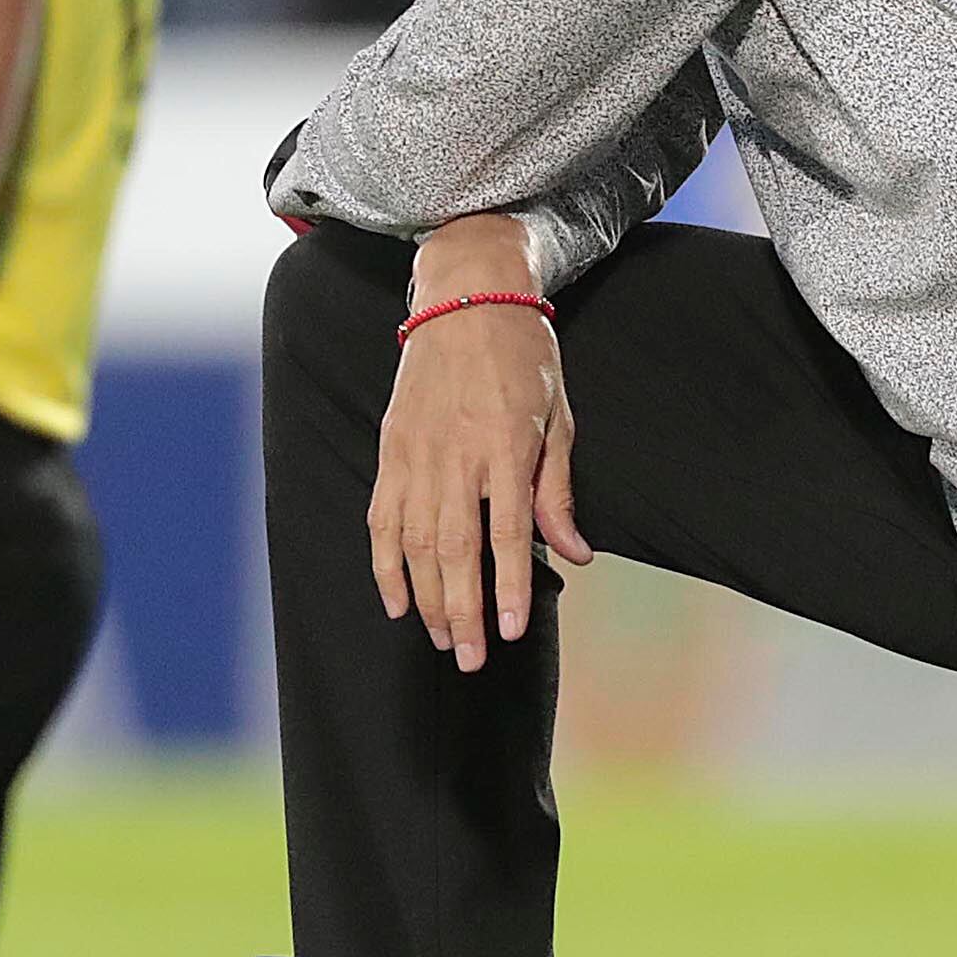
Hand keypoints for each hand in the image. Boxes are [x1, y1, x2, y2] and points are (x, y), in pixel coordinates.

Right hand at [370, 218, 594, 667]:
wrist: (467, 297)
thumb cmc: (525, 358)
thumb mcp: (559, 419)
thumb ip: (558, 492)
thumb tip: (575, 555)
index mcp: (504, 445)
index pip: (505, 533)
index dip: (505, 588)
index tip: (508, 632)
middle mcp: (455, 453)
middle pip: (455, 550)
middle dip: (460, 612)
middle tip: (470, 659)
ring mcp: (415, 452)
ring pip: (415, 543)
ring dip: (426, 599)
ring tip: (441, 641)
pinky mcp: (391, 449)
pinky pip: (381, 519)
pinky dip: (385, 565)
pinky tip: (396, 602)